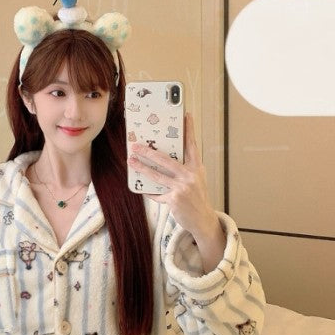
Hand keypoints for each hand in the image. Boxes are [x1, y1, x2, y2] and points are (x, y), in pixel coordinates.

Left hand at [129, 112, 225, 271]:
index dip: (189, 129)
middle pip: (166, 159)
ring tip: (131, 161)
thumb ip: (184, 169)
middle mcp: (190, 175)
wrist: (202, 220)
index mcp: (197, 168)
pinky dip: (149, 191)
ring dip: (141, 168)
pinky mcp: (174, 199)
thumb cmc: (197, 198)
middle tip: (136, 145)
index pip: (192, 145)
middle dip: (149, 151)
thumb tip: (163, 160)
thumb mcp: (196, 180)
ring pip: (157, 175)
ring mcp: (182, 187)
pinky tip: (140, 187)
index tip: (186, 114)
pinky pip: (156, 193)